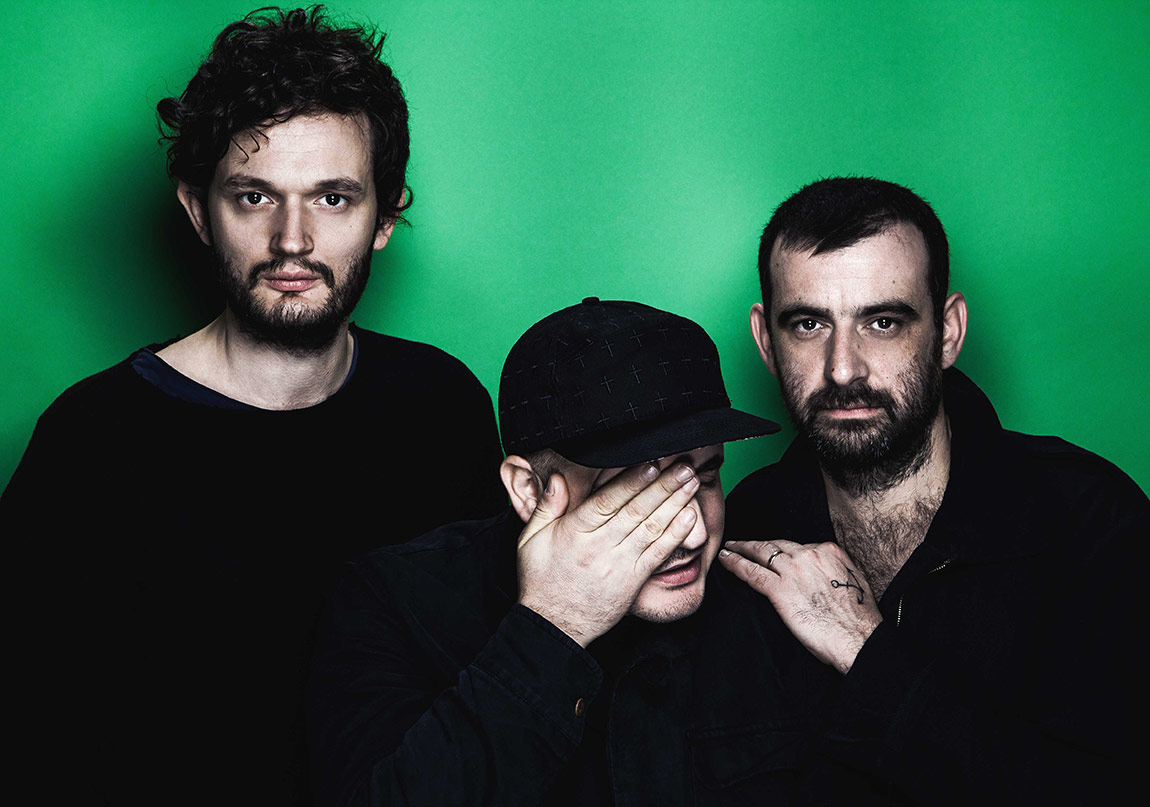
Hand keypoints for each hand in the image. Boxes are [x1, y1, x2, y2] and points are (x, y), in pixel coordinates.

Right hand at [517, 462, 699, 646]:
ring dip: (675, 504)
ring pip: (651, 528)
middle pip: (636, 510)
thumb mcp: (530, 540)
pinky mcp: (632, 581)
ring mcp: (619, 564)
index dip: (632, 481)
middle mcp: (600, 546)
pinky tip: (690, 518)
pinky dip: (675, 535)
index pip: (608, 500)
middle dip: (663, 486)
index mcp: (575, 532)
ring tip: (691, 484)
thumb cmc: (542, 581)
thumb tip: (559, 479)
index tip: (651, 463)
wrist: (554, 625)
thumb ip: (546, 506)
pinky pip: (657, 554)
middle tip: (683, 466)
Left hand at [719, 539, 881, 672]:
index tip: (774, 556)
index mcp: (829, 551)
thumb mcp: (854, 582)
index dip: (783, 552)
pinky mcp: (780, 589)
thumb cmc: (860, 619)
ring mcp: (793, 570)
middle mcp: (809, 555)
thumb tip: (824, 575)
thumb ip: (834, 572)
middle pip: (776, 546)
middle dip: (757, 544)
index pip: (798, 547)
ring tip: (729, 549)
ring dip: (741, 549)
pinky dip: (735, 564)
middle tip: (741, 544)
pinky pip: (751, 572)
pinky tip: (725, 560)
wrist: (858, 638)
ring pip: (761, 553)